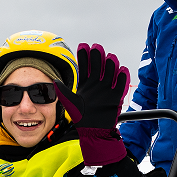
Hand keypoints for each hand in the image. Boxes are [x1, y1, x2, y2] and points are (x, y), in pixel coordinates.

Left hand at [64, 43, 130, 165]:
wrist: (93, 131)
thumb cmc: (81, 118)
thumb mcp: (69, 102)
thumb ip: (63, 91)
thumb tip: (54, 80)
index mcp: (85, 84)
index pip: (85, 67)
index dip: (84, 56)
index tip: (83, 46)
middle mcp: (96, 85)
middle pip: (98, 66)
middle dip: (97, 56)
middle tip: (96, 48)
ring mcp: (106, 90)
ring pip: (110, 72)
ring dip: (110, 64)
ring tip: (109, 57)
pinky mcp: (115, 97)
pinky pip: (120, 85)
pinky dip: (122, 77)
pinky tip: (121, 70)